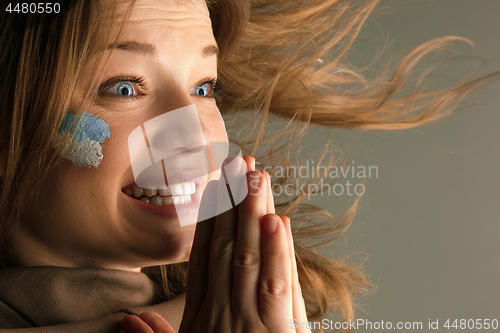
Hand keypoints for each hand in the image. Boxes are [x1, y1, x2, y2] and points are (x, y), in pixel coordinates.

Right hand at [121, 155, 310, 332]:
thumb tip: (129, 317)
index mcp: (201, 318)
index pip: (203, 258)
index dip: (209, 219)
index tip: (214, 187)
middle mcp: (222, 312)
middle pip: (226, 248)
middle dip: (232, 203)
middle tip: (236, 162)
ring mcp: (249, 321)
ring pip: (249, 258)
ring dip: (253, 215)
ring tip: (255, 175)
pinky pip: (276, 287)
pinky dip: (277, 253)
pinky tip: (276, 222)